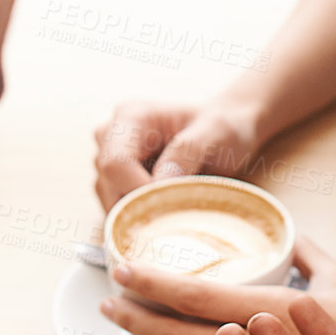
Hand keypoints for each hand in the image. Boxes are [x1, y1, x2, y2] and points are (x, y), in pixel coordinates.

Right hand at [93, 99, 262, 209]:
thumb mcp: (218, 133)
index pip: (115, 164)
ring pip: (109, 201)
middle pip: (107, 185)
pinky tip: (166, 213)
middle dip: (138, 206)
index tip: (172, 204)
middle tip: (177, 213)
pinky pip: (117, 210)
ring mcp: (109, 158)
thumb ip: (188, 151)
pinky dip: (138, 218)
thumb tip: (158, 182)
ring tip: (176, 208)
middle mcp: (111, 135)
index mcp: (131, 117)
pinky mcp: (115, 181)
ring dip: (139, 213)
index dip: (138, 191)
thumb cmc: (224, 128)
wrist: (229, 132)